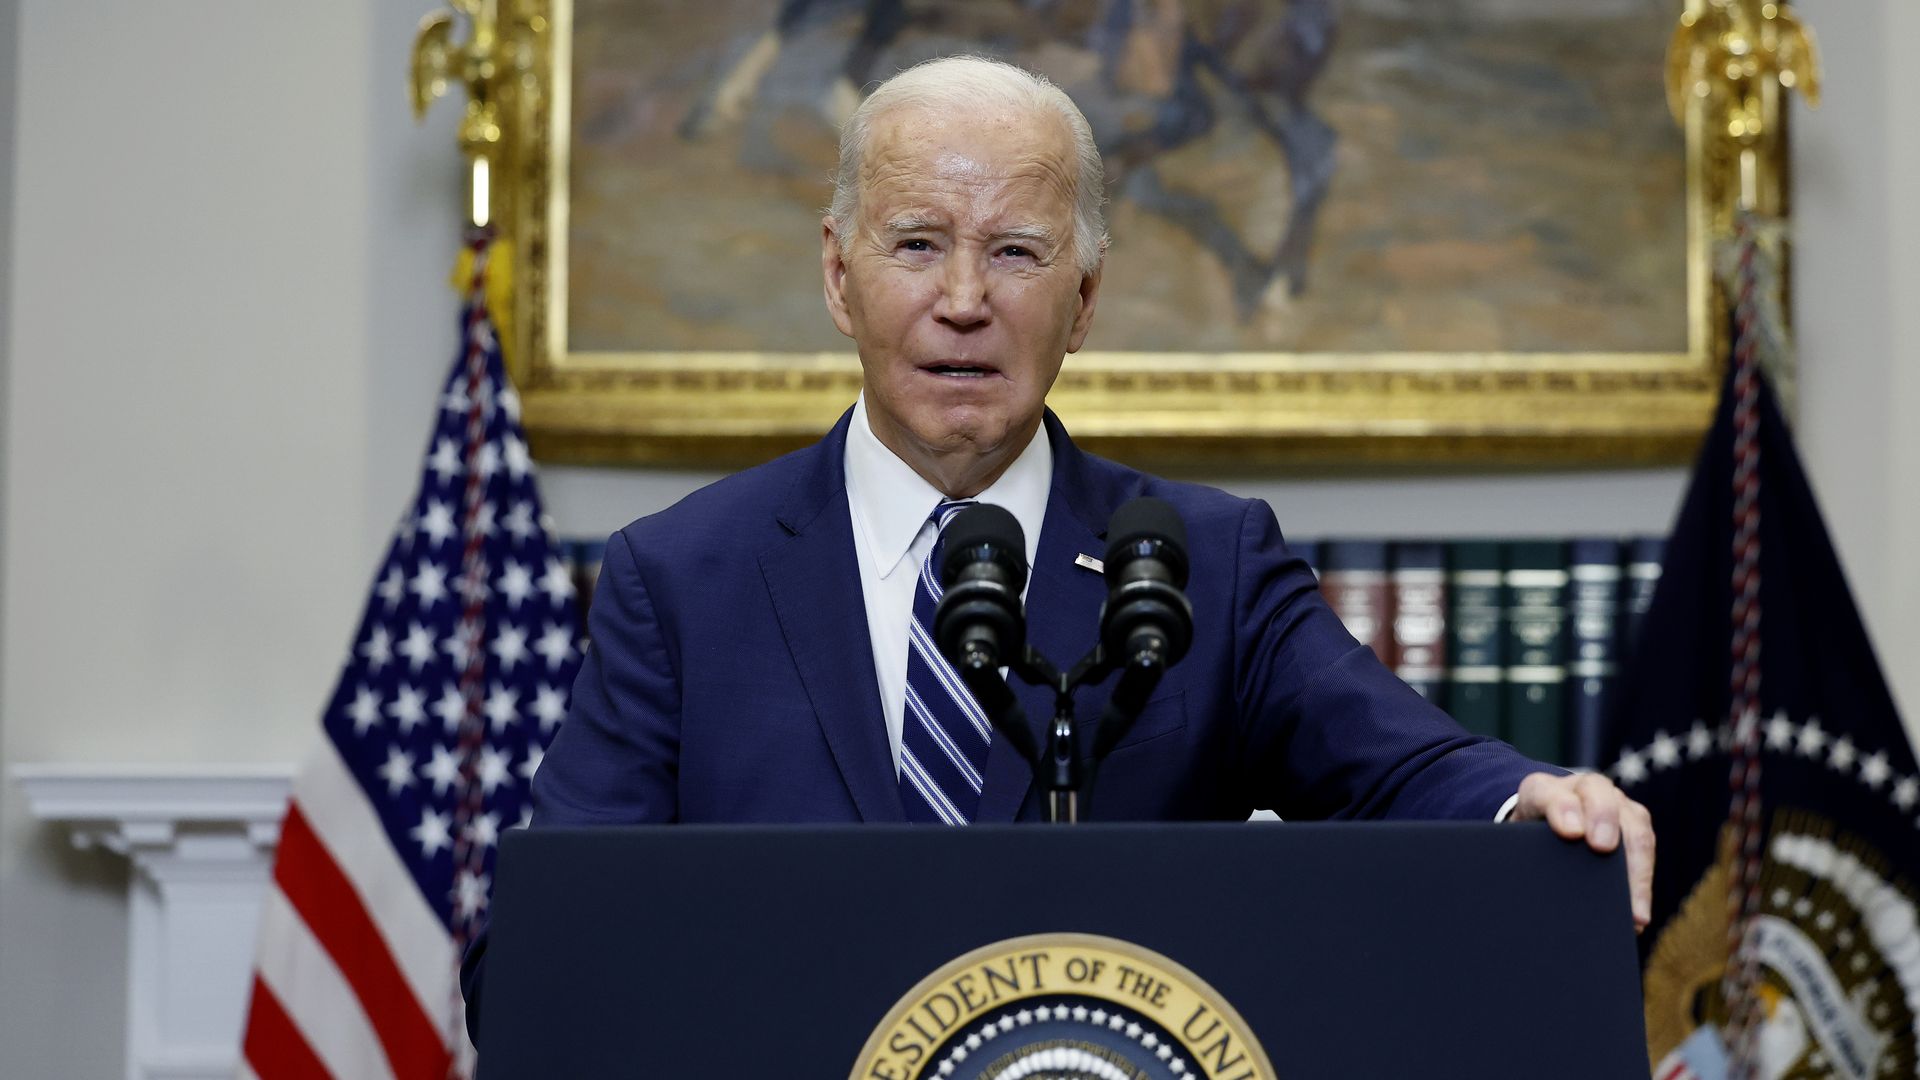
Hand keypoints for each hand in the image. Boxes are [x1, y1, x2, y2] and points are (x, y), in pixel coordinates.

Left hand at [1510, 771, 1654, 930]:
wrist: (1542, 825)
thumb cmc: (1525, 838)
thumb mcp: (1513, 840)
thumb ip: (1517, 852)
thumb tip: (1527, 889)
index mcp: (1542, 790)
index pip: (1548, 792)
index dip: (1561, 808)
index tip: (1570, 833)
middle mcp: (1582, 788)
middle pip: (1600, 796)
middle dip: (1603, 821)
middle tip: (1602, 849)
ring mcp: (1613, 802)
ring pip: (1633, 823)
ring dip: (1635, 864)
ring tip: (1632, 909)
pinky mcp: (1633, 822)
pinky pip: (1646, 846)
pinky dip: (1643, 882)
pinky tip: (1637, 914)